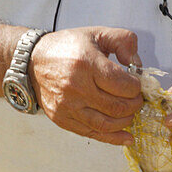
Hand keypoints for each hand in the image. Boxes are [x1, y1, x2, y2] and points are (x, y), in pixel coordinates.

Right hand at [28, 27, 142, 145]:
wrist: (33, 61)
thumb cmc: (66, 47)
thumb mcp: (97, 33)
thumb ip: (124, 42)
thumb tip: (138, 66)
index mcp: (86, 64)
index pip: (123, 85)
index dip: (137, 87)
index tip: (137, 84)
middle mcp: (76, 87)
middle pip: (118, 106)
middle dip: (135, 105)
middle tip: (137, 99)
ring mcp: (68, 106)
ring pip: (107, 124)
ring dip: (126, 121)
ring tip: (130, 113)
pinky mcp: (62, 119)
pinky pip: (92, 133)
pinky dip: (113, 138)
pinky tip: (126, 136)